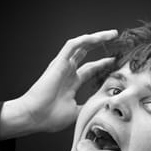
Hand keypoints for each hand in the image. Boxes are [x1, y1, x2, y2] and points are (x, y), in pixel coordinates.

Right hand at [0, 30, 117, 138]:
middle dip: (101, 45)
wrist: (34, 117)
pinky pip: (72, 45)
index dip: (103, 64)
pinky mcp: (58, 62)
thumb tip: (104, 105)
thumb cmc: (50, 117)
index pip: (90, 69)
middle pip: (86, 53)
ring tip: (112, 33)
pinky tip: (98, 37)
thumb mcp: (77, 112)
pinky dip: (85, 40)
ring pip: (81, 45)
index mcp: (71, 83)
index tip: (116, 62)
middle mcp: (67, 71)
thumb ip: (89, 106)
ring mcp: (63, 66)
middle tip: (116, 40)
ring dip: (96, 37)